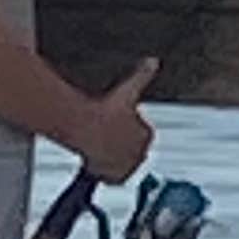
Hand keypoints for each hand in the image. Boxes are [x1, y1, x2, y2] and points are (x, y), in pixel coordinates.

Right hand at [80, 59, 154, 182]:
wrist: (86, 128)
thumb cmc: (106, 111)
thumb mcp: (127, 89)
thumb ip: (143, 75)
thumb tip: (153, 61)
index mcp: (147, 134)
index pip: (139, 134)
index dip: (124, 130)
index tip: (112, 125)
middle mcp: (141, 153)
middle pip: (128, 150)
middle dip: (118, 145)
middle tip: (102, 137)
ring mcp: (128, 167)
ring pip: (119, 163)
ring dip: (111, 158)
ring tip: (97, 148)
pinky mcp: (115, 178)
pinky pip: (111, 177)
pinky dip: (104, 171)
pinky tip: (95, 161)